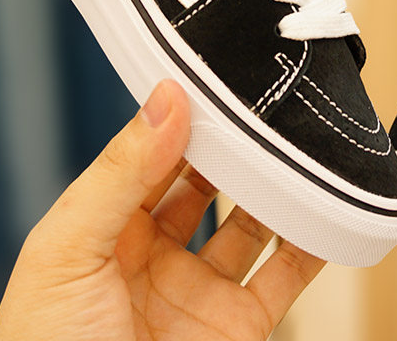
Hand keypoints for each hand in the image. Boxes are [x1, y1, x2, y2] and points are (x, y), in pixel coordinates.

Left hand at [0, 79, 324, 340]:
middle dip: (237, 148)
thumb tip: (167, 98)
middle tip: (270, 107)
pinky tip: (329, 208)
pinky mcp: (240, 328)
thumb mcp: (66, 253)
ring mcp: (200, 293)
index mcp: (107, 230)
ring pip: (253, 224)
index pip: (152, 155)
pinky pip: (286, 276)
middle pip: (208, 184)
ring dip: (279, 188)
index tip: (221, 81)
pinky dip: (314, 243)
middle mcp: (156, 255)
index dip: (185, 119)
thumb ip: (119, 174)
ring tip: (305, 147)